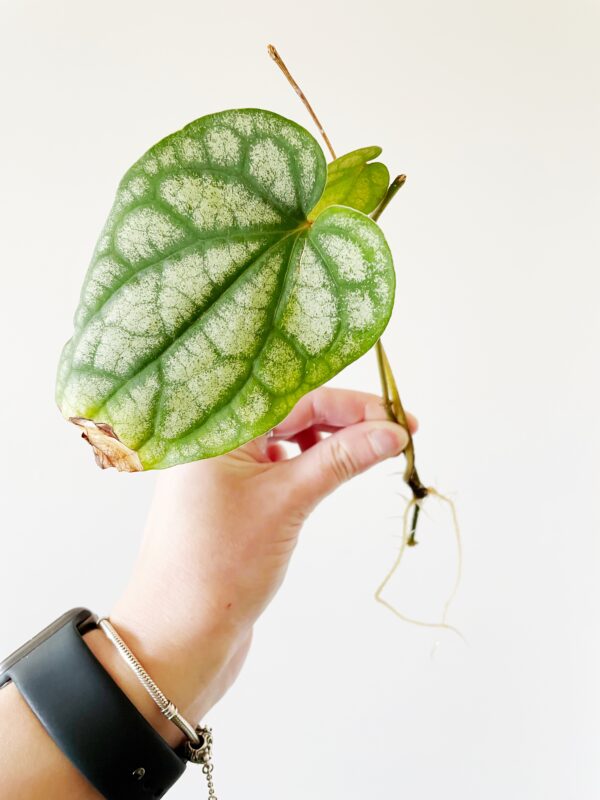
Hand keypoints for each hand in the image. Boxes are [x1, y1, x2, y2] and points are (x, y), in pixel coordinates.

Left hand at [99, 387, 414, 742]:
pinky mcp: (232, 503)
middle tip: (397, 433)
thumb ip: (339, 460)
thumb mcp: (287, 503)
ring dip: (329, 445)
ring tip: (371, 453)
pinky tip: (333, 474)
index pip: (295, 398)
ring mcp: (223, 475)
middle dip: (345, 422)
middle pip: (290, 415)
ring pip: (285, 443)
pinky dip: (308, 469)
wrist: (176, 640)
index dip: (351, 404)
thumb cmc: (219, 567)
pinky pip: (277, 471)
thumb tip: (391, 431)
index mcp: (216, 429)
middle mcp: (216, 444)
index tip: (397, 416)